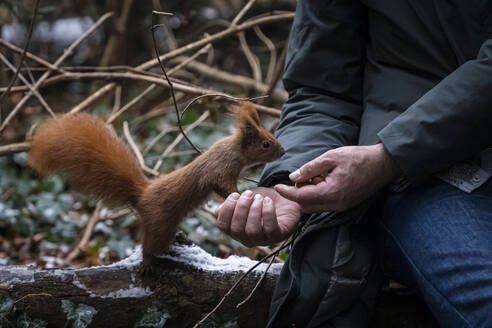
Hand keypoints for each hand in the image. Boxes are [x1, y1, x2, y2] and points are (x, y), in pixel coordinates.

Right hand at [215, 187, 300, 246]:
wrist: (285, 198)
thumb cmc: (263, 200)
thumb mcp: (245, 199)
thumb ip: (231, 204)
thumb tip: (217, 211)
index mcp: (236, 230)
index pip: (223, 226)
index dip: (226, 210)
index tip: (235, 194)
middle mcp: (248, 238)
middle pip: (237, 229)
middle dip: (241, 208)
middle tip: (249, 194)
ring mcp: (263, 239)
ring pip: (252, 231)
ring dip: (254, 210)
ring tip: (260, 198)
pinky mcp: (278, 236)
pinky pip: (270, 228)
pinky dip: (267, 212)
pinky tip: (268, 201)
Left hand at [274, 144, 400, 212]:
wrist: (383, 164)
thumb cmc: (358, 157)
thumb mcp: (331, 157)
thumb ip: (310, 168)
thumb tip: (293, 177)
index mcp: (331, 193)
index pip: (301, 198)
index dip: (286, 192)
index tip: (275, 186)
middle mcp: (336, 205)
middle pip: (305, 205)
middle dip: (297, 193)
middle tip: (298, 177)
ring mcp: (341, 207)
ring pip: (314, 206)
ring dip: (307, 194)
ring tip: (313, 176)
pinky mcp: (345, 205)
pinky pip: (324, 204)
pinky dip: (317, 195)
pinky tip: (322, 180)